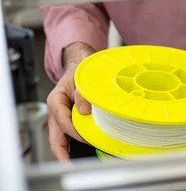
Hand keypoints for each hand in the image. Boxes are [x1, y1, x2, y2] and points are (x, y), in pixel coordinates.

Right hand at [47, 44, 93, 160]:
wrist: (79, 65)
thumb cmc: (78, 70)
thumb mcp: (80, 77)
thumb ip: (82, 93)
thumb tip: (85, 110)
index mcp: (56, 100)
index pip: (63, 122)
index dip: (75, 132)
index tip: (87, 138)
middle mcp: (56, 111)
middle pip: (55, 137)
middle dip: (63, 153)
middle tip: (72, 164)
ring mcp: (60, 117)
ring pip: (60, 139)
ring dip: (68, 150)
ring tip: (78, 161)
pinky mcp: (67, 120)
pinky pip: (68, 135)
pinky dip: (74, 143)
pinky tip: (83, 149)